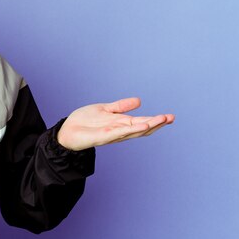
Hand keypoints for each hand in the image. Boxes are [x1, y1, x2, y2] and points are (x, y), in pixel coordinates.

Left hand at [57, 97, 174, 150]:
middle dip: (157, 123)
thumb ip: (121, 106)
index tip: (170, 116)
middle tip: (171, 118)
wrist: (67, 131)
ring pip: (134, 131)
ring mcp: (113, 135)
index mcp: (121, 124)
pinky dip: (132, 129)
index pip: (143, 122)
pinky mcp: (103, 137)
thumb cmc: (84, 122)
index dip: (156, 120)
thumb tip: (139, 101)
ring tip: (162, 120)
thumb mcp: (105, 109)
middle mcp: (120, 131)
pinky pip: (120, 133)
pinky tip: (143, 125)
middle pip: (142, 128)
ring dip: (149, 125)